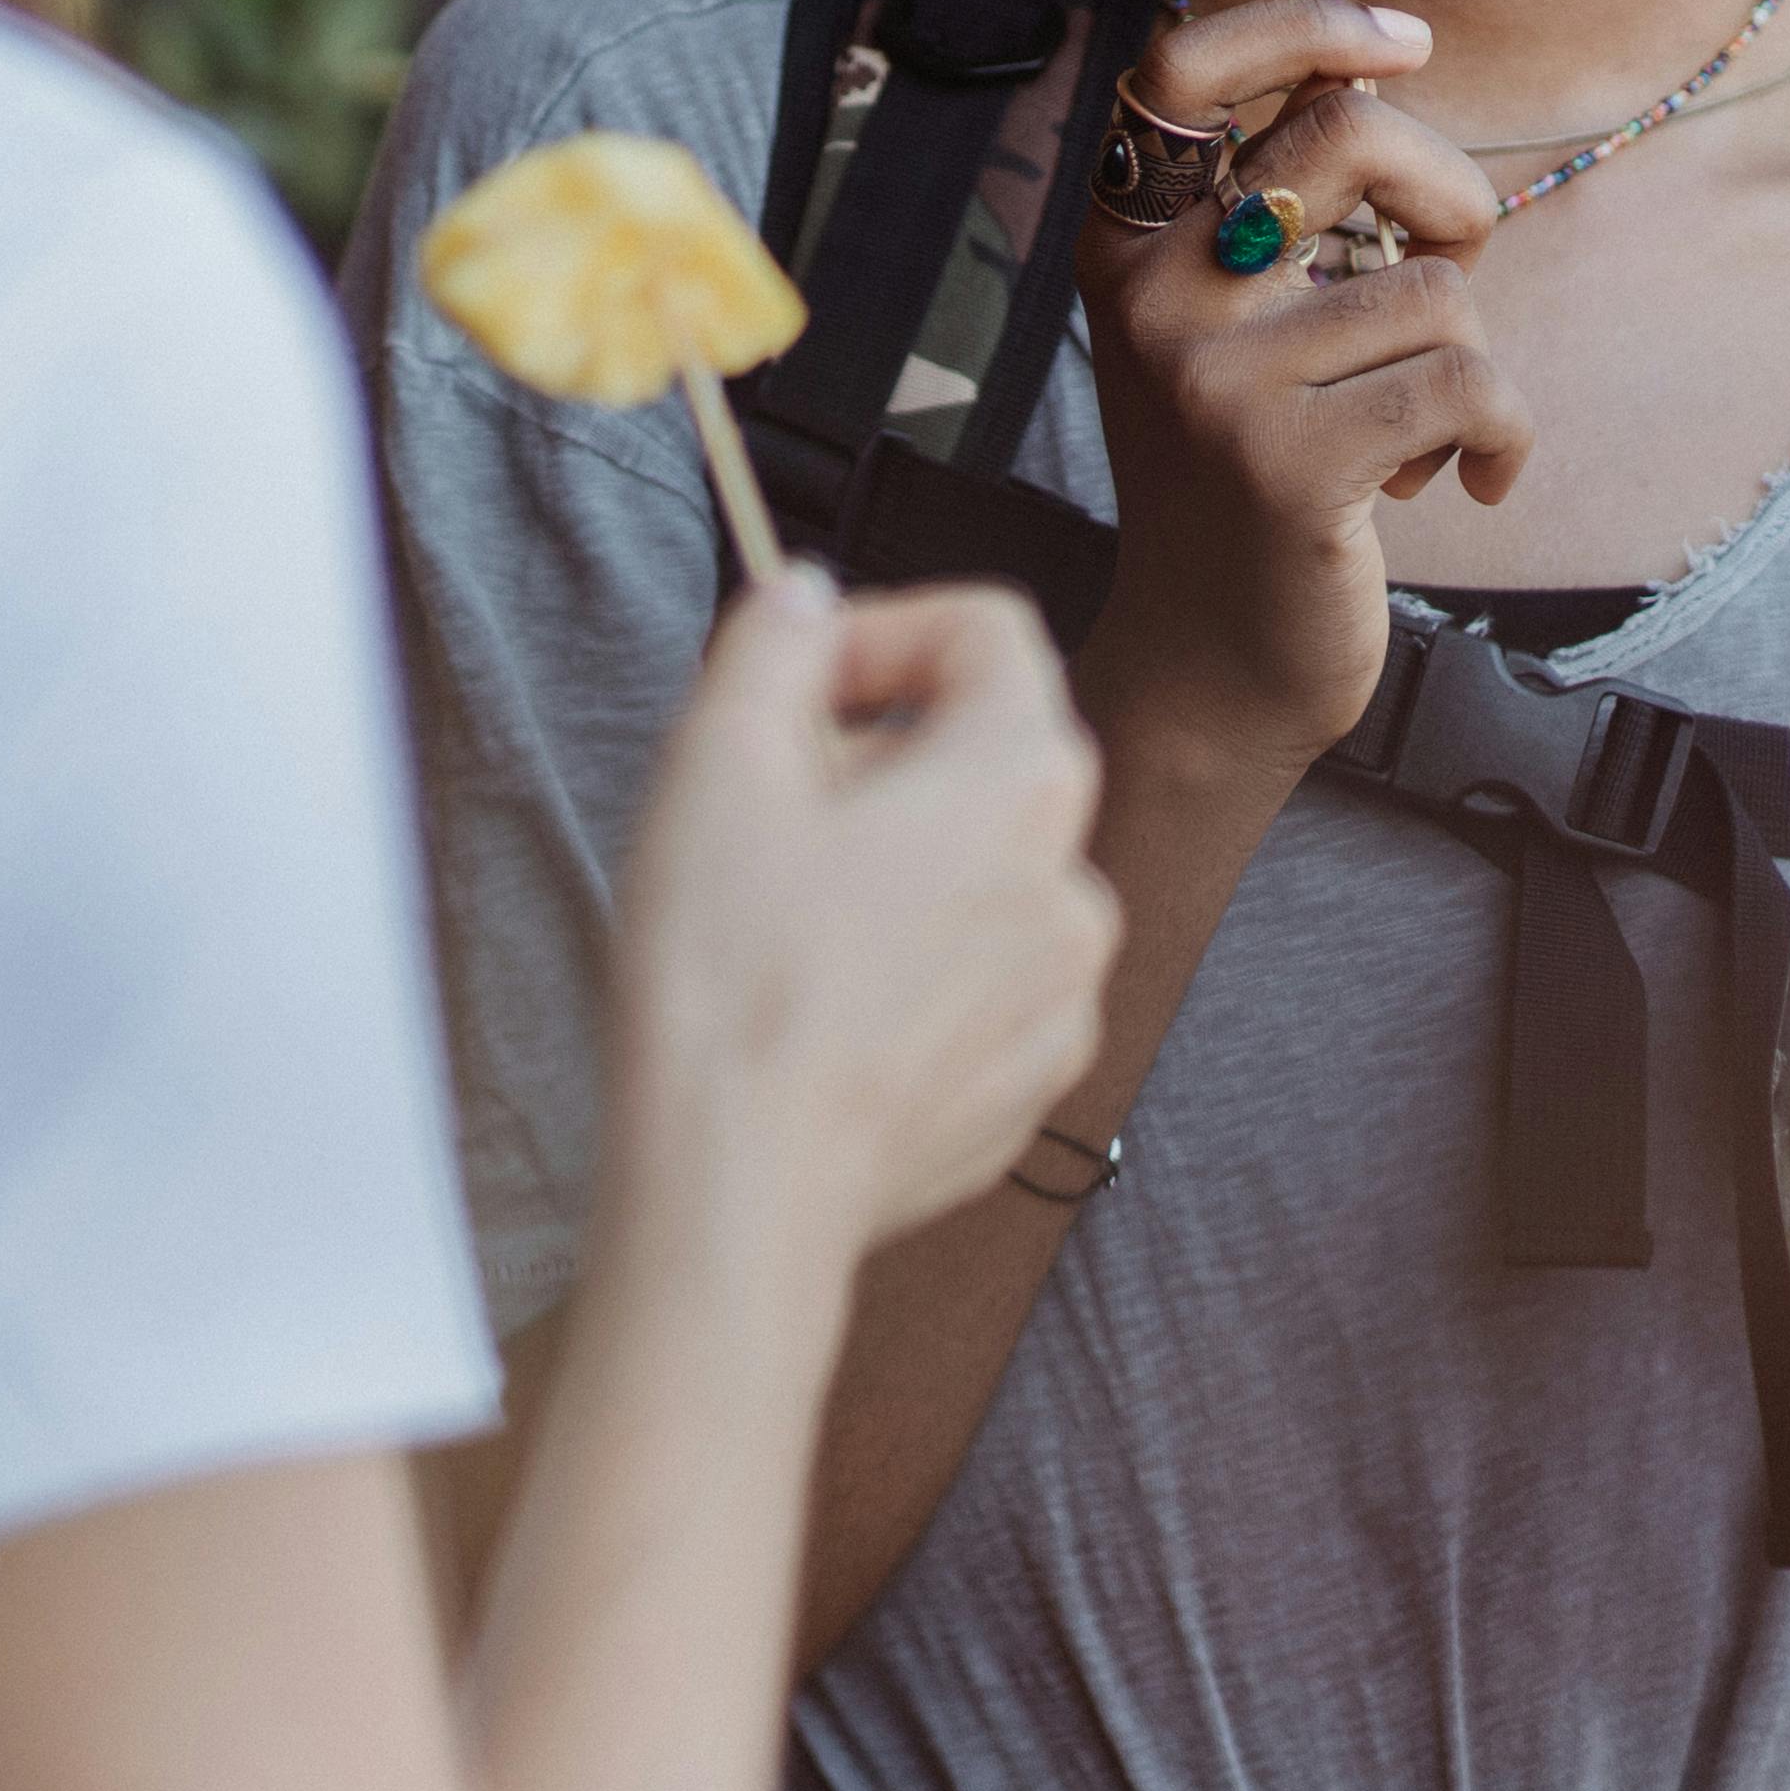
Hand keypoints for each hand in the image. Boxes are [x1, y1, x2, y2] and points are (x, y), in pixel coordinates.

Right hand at [614, 573, 1116, 1260]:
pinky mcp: (1028, 1080)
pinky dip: (911, 965)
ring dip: (894, 861)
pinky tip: (819, 1002)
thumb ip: (773, 643)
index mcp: (1019, 779)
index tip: (799, 678)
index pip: (990, 631)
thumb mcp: (715, 761)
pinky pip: (979, 978)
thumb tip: (807, 601)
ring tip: (784, 914)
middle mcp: (1073, 882)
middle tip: (764, 801)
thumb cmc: (731, 987)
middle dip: (874, 752)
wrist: (740, 1189)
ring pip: (982, 870)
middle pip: (984, 752)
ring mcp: (1063, 994)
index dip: (882, 628)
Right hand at [1066, 0, 1527, 783]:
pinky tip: (1468, 483)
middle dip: (1450, 190)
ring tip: (1424, 431)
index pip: (1177, 68)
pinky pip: (1468, 384)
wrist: (1208, 667)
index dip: (1303, 22)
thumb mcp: (1227, 332)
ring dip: (1469, 362)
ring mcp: (1212, 382)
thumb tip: (1377, 74)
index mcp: (1125, 245)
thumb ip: (1272, 216)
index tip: (1402, 42)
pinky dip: (1501, 435)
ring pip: (1434, 287)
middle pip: (1348, 132)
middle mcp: (1151, 297)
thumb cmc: (1249, 479)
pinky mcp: (1289, 465)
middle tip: (1455, 267)